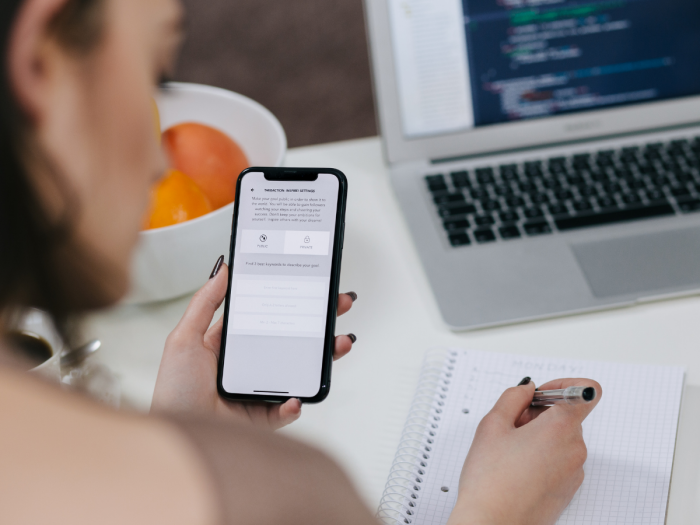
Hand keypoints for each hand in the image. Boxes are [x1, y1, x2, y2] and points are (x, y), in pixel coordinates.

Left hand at [151, 260, 356, 430]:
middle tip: (338, 305)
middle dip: (319, 323)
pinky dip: (295, 404)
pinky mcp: (264, 417)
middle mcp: (250, 366)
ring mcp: (260, 391)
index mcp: (232, 344)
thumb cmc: (174, 388)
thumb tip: (223, 269)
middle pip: (292, 340)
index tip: (311, 286)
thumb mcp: (185, 337)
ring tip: (338, 344)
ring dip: (323, 358)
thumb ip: (205, 303)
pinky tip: (295, 397)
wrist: (176, 431)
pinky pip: (287, 410)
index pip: (270, 317)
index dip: (291, 302)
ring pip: (299, 371)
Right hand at [447, 378, 601, 524]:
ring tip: (510, 452)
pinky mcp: (568, 489)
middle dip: (540, 414)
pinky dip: (542, 457)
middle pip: (566, 416)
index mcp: (561, 427)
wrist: (493, 524)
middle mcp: (575, 449)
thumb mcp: (493, 424)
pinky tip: (517, 468)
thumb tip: (527, 390)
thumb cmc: (491, 480)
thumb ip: (513, 397)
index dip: (563, 385)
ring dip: (539, 436)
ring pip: (561, 439)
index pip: (586, 391)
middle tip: (511, 427)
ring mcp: (574, 472)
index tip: (542, 393)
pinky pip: (559, 460)